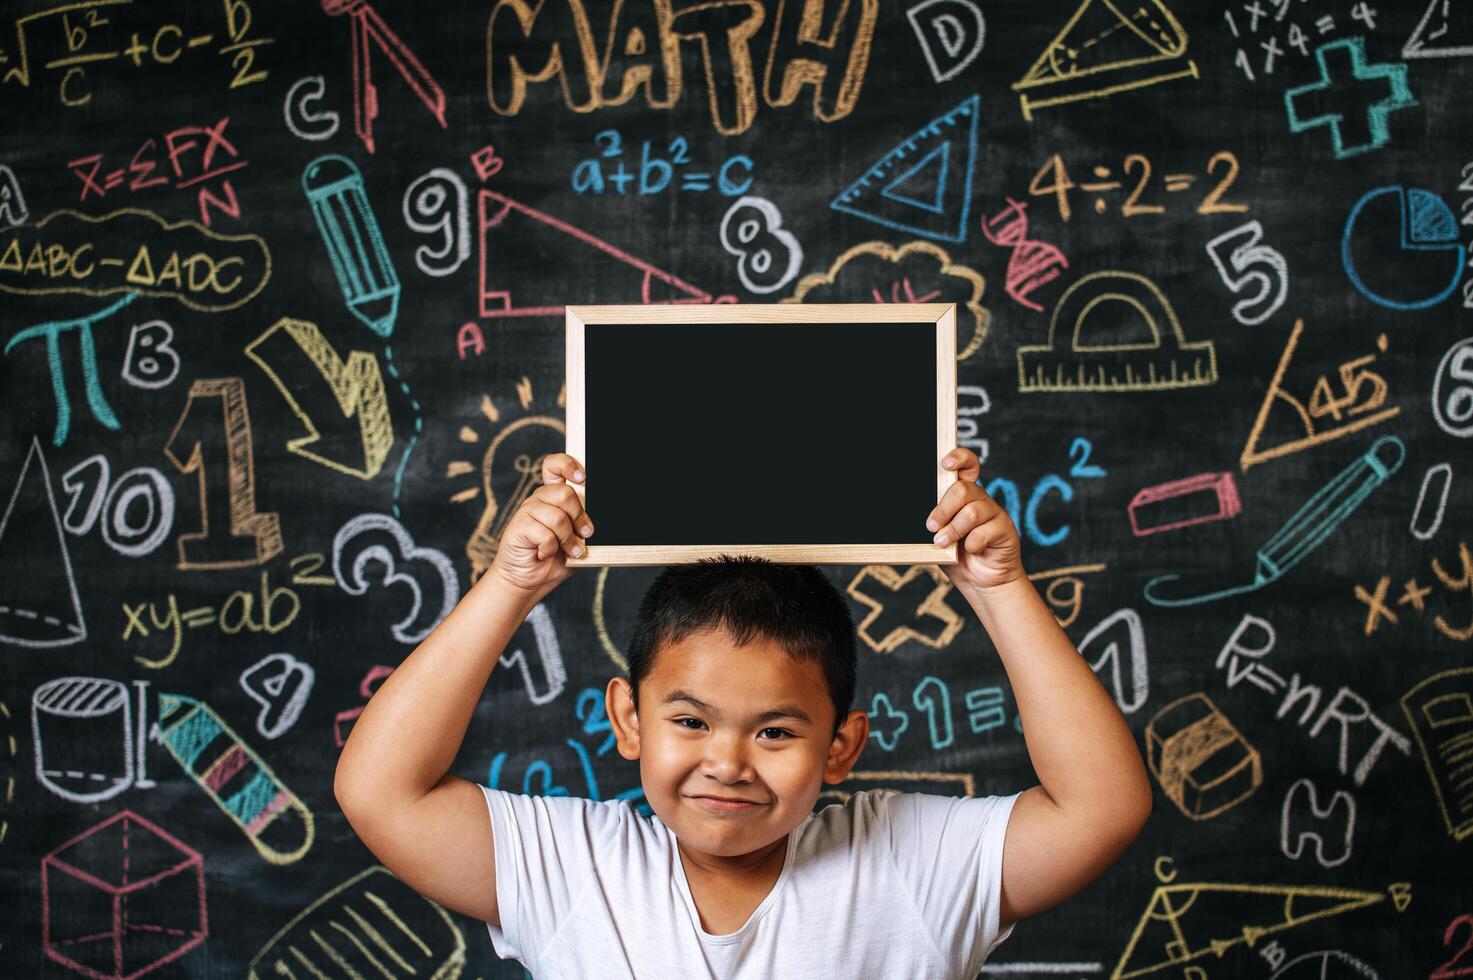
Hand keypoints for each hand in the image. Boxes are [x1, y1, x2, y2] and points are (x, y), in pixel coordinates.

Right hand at [486, 452, 594, 602]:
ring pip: (557, 516)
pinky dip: (550, 549)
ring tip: (566, 551)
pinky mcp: (518, 526)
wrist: (529, 581)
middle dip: (579, 518)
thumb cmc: (555, 559)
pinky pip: (544, 534)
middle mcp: (539, 499)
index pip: (555, 466)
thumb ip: (582, 524)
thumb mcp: (575, 539)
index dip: (568, 466)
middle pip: (565, 494)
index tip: (582, 478)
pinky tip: (543, 554)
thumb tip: (594, 521)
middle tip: (583, 535)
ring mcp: (527, 511)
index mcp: (553, 496)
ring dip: (567, 539)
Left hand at [926, 448, 1024, 594]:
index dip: (959, 458)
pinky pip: (984, 532)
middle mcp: (980, 500)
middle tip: (931, 526)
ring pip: (971, 512)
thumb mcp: (939, 536)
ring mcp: (995, 514)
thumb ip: (934, 522)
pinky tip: (971, 551)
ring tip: (942, 543)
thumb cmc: (957, 557)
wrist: (981, 583)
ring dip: (953, 530)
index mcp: (964, 496)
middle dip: (943, 509)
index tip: (946, 464)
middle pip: (963, 489)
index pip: (968, 466)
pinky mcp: (1006, 530)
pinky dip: (972, 544)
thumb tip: (923, 517)